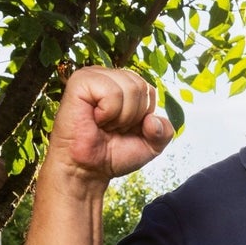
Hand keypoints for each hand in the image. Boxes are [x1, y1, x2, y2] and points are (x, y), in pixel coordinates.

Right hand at [46, 67, 173, 186]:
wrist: (89, 168)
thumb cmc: (115, 153)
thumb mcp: (152, 145)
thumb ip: (165, 132)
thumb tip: (153, 119)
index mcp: (124, 84)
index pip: (150, 90)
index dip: (145, 115)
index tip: (126, 128)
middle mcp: (109, 76)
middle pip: (142, 87)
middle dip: (134, 116)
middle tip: (114, 127)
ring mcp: (93, 75)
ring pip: (130, 89)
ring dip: (121, 116)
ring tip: (104, 124)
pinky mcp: (80, 81)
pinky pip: (111, 92)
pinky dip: (109, 113)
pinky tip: (95, 119)